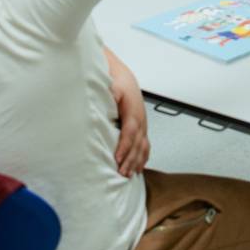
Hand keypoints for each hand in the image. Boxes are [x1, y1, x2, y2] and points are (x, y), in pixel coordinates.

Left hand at [108, 56, 149, 177]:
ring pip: (143, 146)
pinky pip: (145, 144)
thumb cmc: (116, 80)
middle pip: (138, 143)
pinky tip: (139, 167)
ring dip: (137, 161)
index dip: (125, 146)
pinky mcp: (141, 126)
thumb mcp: (112, 84)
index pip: (130, 131)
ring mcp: (143, 123)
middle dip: (131, 159)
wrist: (122, 75)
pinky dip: (143, 157)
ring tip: (129, 175)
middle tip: (122, 173)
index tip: (118, 159)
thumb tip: (104, 100)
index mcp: (133, 109)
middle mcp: (140, 118)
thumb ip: (109, 93)